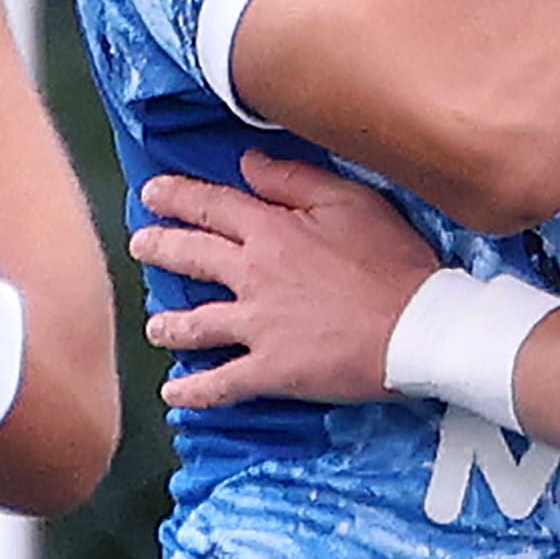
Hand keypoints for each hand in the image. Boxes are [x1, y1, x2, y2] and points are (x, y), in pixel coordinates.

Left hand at [128, 153, 440, 409]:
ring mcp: (257, 326)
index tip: (152, 193)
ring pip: (196, 325)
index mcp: (272, 230)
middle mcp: (253, 275)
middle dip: (160, 248)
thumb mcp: (351, 201)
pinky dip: (194, 392)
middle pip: (191, 257)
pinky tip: (175, 395)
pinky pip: (221, 384)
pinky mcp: (270, 370)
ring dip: (169, 325)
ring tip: (155, 327)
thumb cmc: (394, 262)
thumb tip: (248, 163)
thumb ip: (294, 180)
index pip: (211, 206)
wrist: (418, 327)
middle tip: (141, 246)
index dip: (177, 197)